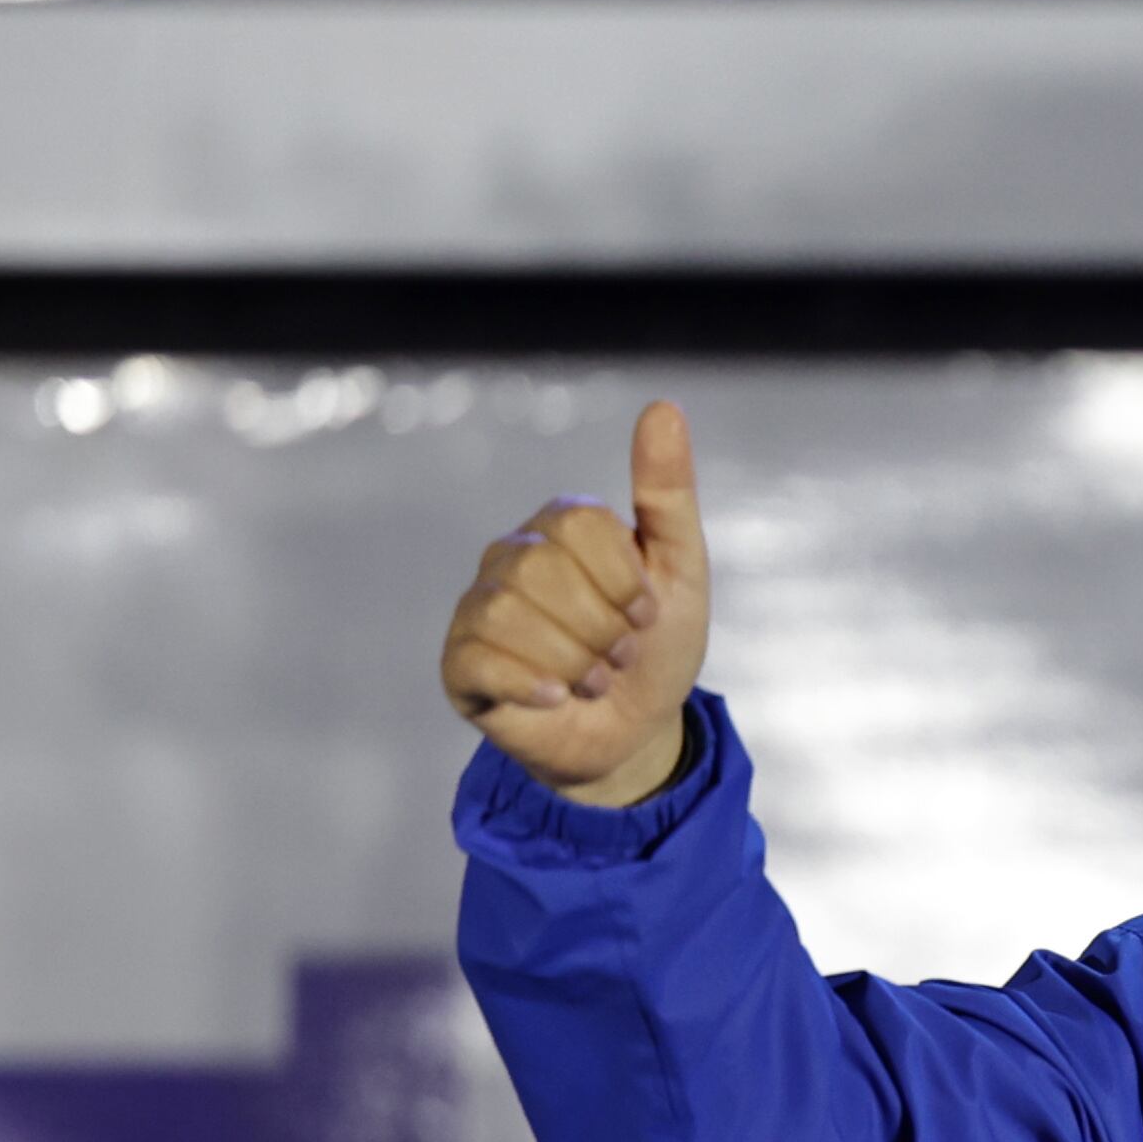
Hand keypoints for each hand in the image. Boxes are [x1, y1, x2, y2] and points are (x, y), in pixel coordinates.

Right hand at [443, 400, 708, 805]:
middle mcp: (511, 557)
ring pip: (507, 613)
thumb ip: (668, 492)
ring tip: (593, 680)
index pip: (580, 523)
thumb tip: (663, 406)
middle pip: (541, 568)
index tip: (646, 615)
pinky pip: (478, 658)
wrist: (636, 735)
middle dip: (600, 625)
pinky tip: (558, 698)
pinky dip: (532, 684)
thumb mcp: (682, 571)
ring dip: (571, 658)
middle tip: (619, 655)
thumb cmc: (656, 649)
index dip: (624, 579)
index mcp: (560, 526)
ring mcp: (478, 608)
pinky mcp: (460, 665)